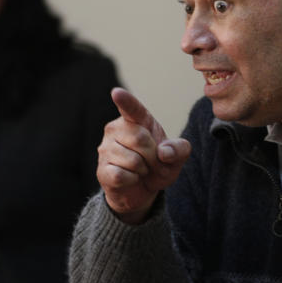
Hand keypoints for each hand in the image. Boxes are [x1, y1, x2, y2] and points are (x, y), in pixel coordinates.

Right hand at [96, 87, 190, 223]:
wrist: (143, 189)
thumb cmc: (159, 165)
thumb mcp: (177, 157)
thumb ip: (179, 149)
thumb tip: (164, 152)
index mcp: (137, 120)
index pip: (131, 108)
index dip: (125, 101)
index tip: (117, 93)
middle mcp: (116, 129)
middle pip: (140, 139)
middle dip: (153, 156)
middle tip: (152, 162)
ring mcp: (106, 149)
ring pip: (132, 160)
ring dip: (143, 170)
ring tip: (141, 170)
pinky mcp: (101, 169)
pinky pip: (121, 175)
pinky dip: (132, 180)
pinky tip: (130, 178)